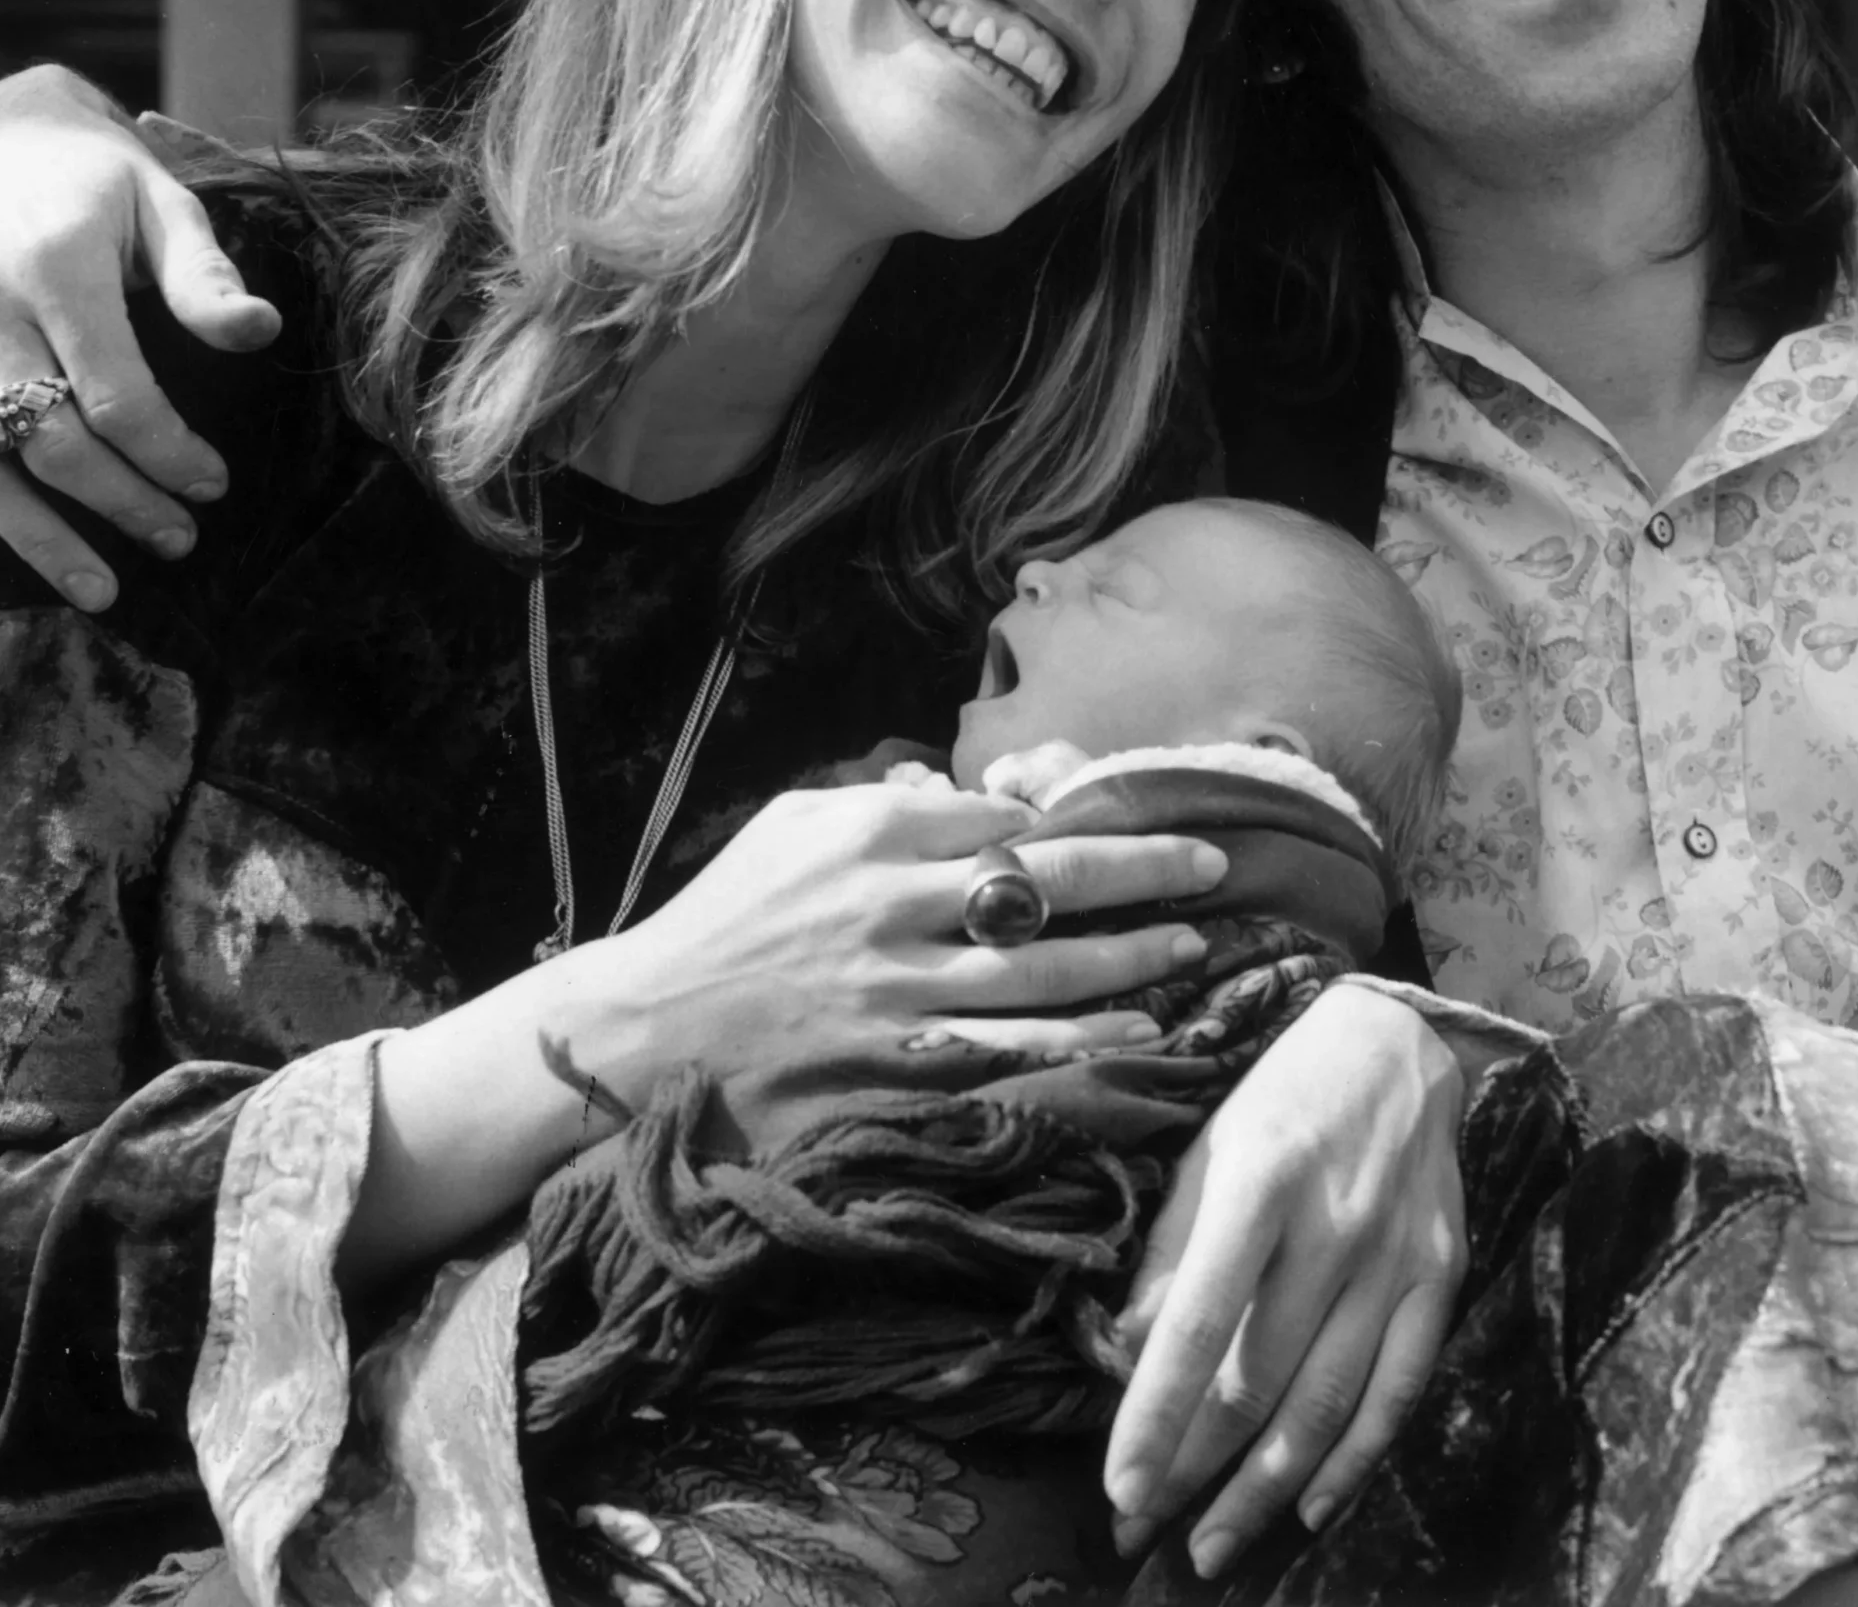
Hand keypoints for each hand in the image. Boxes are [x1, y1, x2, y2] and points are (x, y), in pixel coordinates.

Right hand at [0, 68, 279, 617]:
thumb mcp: (164, 202)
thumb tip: (259, 332)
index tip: (214, 485)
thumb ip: (204, 275)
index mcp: (51, 270)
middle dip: (118, 502)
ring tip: (101, 593)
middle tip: (182, 539)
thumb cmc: (97, 181)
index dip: (164, 451)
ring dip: (35, 538)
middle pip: (44, 439)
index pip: (107, 392)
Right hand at [592, 775, 1233, 1146]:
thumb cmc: (725, 920)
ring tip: (1192, 942)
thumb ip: (880, 802)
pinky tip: (1139, 1035)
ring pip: (1042, 968)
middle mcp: (895, 904)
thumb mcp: (792, 826)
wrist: (645, 1032)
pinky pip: (1008, 1052)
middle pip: (1047, 877)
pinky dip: (1080, 1044)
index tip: (1134, 814)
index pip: (1002, 812)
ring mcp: (899, 990)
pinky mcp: (895, 1063)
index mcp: (870, 834)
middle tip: (1213, 859)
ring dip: (1129, 954)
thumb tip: (958, 793)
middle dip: (1142, 866)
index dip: (1078, 811)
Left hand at [1103, 984, 1467, 1577]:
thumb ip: (1172, 1251)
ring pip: (1327, 1404)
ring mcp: (1397, 1257)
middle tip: (1144, 1532)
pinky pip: (1399, 1389)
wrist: (1401, 1044)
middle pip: (1260, 1380)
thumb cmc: (1284, 1096)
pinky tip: (1310, 1506)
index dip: (1156, 1414)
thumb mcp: (1210, 1148)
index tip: (1120, 1488)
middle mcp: (1334, 1225)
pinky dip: (1354, 1459)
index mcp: (1261, 1180)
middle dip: (1195, 1470)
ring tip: (1212, 1546)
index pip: (1200, 1321)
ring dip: (1265, 1489)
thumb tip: (1127, 1352)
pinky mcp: (1443, 1276)